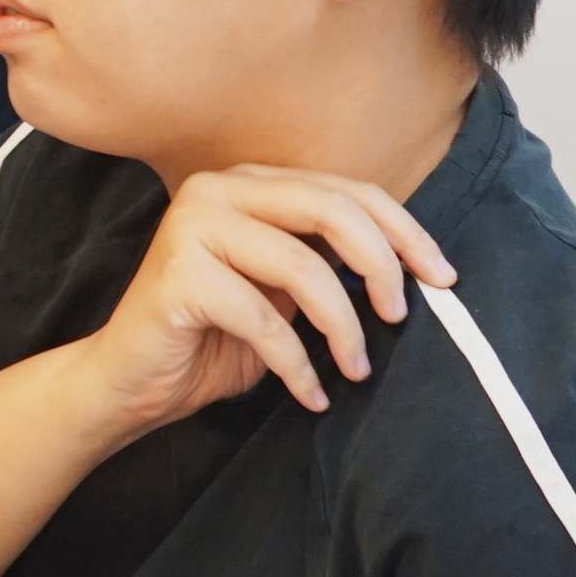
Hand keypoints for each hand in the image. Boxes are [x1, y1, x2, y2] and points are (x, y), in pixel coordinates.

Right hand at [70, 164, 454, 433]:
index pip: (346, 190)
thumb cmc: (214, 336)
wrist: (132, 379)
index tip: (442, 278)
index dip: (404, 232)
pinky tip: (311, 394)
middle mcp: (215, 190)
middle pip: (331, 210)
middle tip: (400, 318)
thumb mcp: (285, 291)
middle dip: (383, 267)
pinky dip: (299, 365)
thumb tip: (416, 268)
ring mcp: (190, 227)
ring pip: (304, 266)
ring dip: (344, 328)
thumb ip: (328, 261)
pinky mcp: (178, 275)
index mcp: (247, 182)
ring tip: (356, 368)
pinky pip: (265, 319)